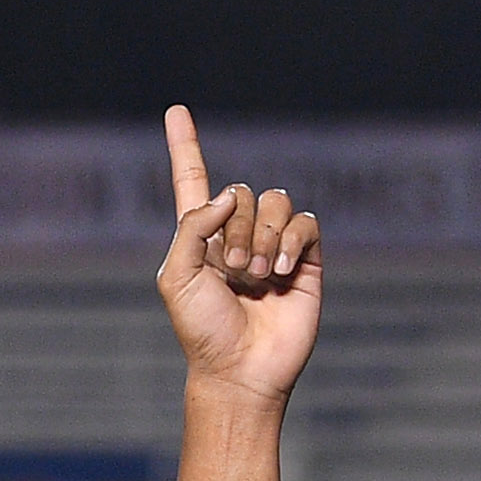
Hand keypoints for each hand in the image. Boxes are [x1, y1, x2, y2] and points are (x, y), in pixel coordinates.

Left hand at [155, 106, 322, 404]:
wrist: (241, 369)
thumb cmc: (201, 330)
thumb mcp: (175, 276)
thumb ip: (193, 224)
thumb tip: (232, 194)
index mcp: (200, 237)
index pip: (193, 181)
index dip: (185, 146)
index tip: (175, 110)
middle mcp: (237, 234)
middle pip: (243, 193)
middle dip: (236, 227)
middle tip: (233, 270)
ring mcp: (273, 245)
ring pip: (276, 202)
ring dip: (264, 235)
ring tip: (257, 275)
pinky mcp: (305, 260)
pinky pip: (305, 223)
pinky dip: (292, 240)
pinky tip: (282, 270)